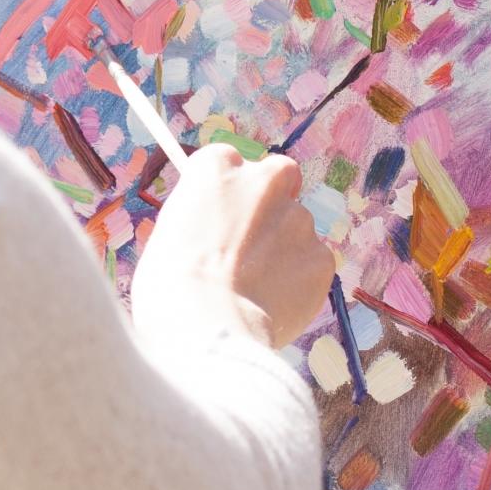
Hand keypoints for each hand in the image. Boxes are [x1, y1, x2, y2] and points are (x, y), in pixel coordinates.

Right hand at [134, 145, 335, 348]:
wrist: (206, 327)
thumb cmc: (171, 284)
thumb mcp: (169, 232)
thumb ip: (201, 216)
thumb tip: (213, 228)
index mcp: (218, 167)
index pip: (229, 162)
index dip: (227, 191)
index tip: (223, 214)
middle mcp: (263, 180)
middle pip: (277, 178)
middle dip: (270, 202)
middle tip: (251, 242)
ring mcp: (298, 218)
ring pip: (296, 226)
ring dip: (283, 248)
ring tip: (255, 288)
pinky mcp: (321, 257)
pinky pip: (312, 264)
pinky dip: (299, 280)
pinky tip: (273, 304)